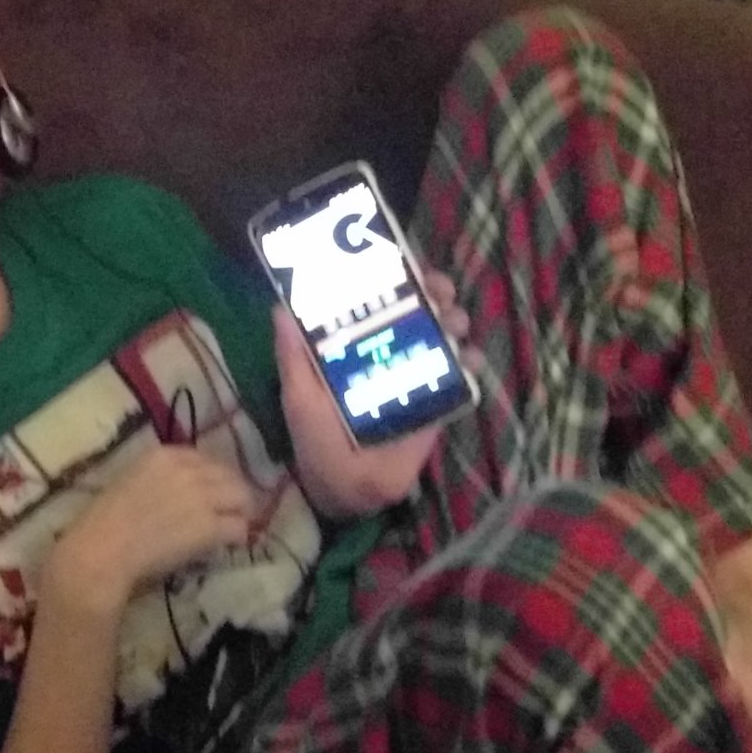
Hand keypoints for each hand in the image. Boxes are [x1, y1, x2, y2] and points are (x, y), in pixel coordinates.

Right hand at [46, 444, 258, 613]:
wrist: (102, 550)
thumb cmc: (103, 523)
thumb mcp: (129, 482)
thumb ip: (159, 480)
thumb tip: (178, 494)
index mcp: (164, 455)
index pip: (205, 459)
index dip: (212, 478)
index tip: (210, 494)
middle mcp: (189, 471)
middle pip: (230, 475)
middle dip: (232, 494)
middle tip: (229, 512)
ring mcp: (202, 498)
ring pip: (242, 498)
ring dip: (239, 514)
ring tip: (230, 529)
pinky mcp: (209, 527)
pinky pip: (238, 528)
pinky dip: (236, 538)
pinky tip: (225, 545)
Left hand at [273, 269, 483, 520]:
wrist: (349, 490)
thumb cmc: (318, 442)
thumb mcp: (300, 397)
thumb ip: (292, 355)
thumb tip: (281, 306)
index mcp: (352, 345)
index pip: (376, 299)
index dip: (392, 277)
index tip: (403, 261)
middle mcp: (386, 351)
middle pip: (417, 308)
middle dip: (433, 291)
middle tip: (439, 289)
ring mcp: (415, 373)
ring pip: (443, 333)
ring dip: (454, 319)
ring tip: (454, 321)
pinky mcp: (437, 400)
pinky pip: (460, 374)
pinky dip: (470, 360)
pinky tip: (469, 356)